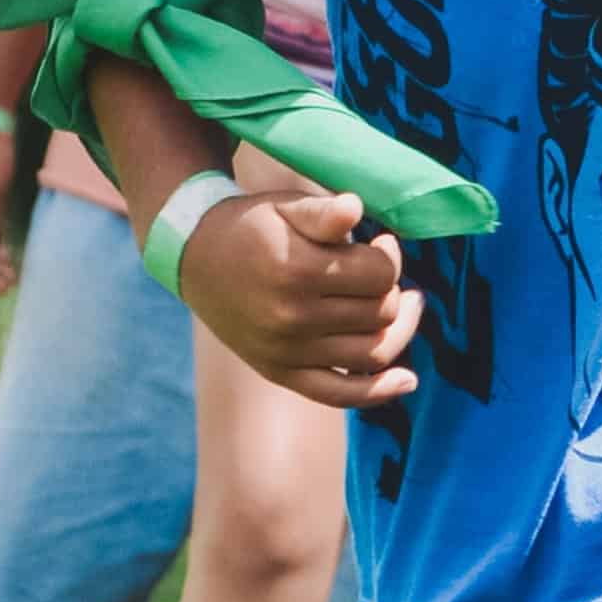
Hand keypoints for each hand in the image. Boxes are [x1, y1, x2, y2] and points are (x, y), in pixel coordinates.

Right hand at [179, 187, 423, 408]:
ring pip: (372, 352)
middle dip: (391, 288)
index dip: (389, 256)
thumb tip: (356, 208)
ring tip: (404, 306)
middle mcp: (294, 317)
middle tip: (380, 271)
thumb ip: (324, 212)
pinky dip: (378, 392)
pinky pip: (340, 394)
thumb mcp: (285, 207)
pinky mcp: (281, 373)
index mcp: (298, 270)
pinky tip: (407, 382)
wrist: (194, 257)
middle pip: (380, 313)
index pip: (380, 275)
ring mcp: (288, 351)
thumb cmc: (251, 226)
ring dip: (398, 330)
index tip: (380, 243)